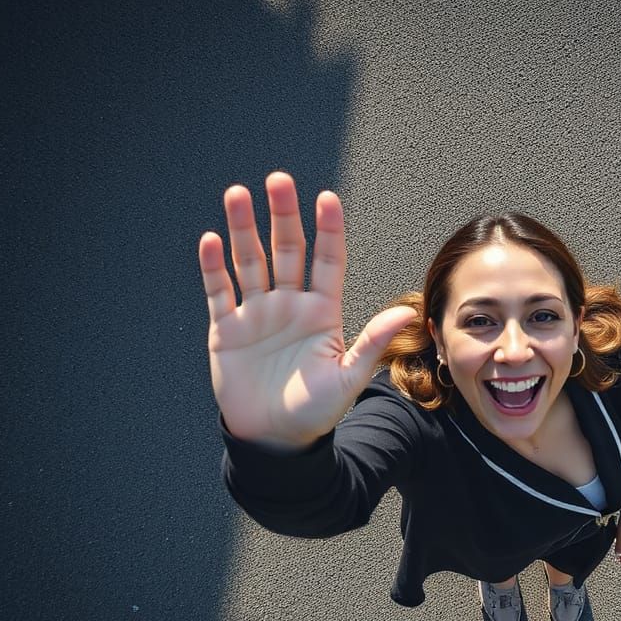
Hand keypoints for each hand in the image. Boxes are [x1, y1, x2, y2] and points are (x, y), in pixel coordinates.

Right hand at [198, 172, 416, 449]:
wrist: (275, 440)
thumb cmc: (316, 412)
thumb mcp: (349, 378)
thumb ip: (372, 342)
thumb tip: (408, 312)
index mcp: (322, 312)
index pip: (327, 261)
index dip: (327, 230)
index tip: (327, 198)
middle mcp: (290, 304)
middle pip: (286, 250)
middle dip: (283, 216)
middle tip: (279, 180)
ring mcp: (257, 313)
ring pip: (249, 261)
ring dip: (243, 228)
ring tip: (238, 194)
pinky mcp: (226, 328)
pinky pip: (220, 291)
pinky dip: (214, 267)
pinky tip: (212, 239)